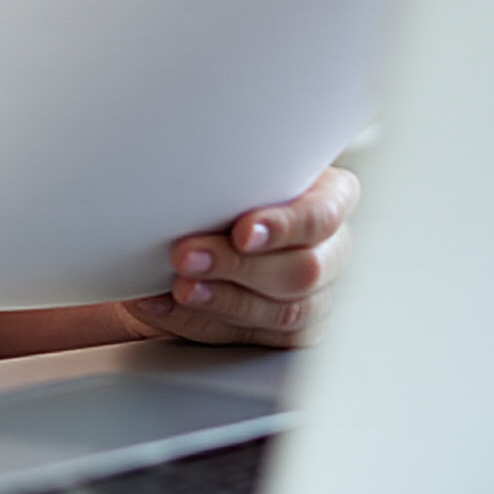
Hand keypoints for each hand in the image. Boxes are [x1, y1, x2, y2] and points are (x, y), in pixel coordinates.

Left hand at [118, 166, 358, 348]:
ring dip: (220, 298)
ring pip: (279, 311)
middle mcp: (329, 249)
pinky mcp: (284, 332)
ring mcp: (312, 295)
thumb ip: (235, 167)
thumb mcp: (236, 163)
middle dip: (238, 266)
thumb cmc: (227, 183)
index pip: (324, 213)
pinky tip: (165, 305)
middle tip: (187, 256)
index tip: (242, 232)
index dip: (285, 225)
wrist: (199, 224)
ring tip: (180, 286)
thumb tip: (196, 156)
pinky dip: (197, 321)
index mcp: (329, 197)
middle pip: (302, 270)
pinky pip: (246, 337)